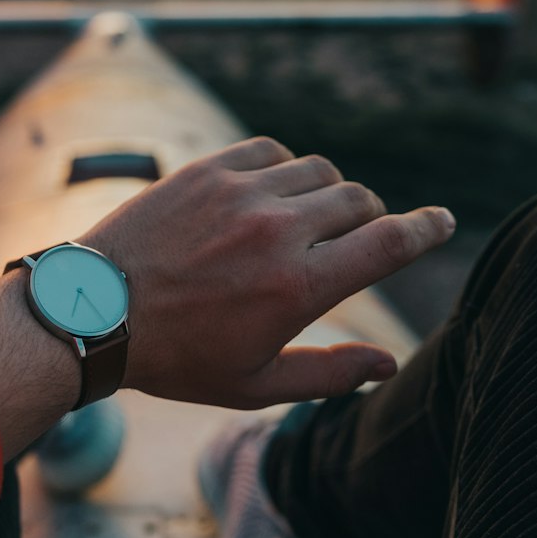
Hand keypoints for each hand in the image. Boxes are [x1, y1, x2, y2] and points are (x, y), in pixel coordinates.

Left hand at [82, 136, 454, 408]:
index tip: (442, 222)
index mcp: (299, 287)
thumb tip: (388, 363)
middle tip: (348, 242)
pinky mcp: (208, 170)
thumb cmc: (176, 359)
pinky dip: (284, 169)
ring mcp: (241, 193)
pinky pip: (271, 151)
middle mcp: (278, 231)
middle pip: (360, 201)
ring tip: (304, 222)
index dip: (427, 229)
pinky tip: (269, 195)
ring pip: (319, 171)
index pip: (389, 243)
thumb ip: (329, 374)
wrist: (94, 313)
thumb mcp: (255, 386)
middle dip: (367, 221)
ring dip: (326, 194)